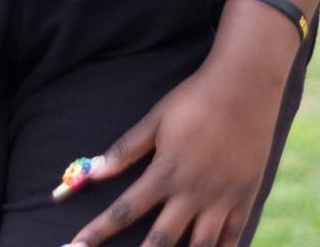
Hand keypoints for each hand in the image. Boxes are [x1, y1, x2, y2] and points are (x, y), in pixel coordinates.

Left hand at [55, 58, 283, 246]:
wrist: (244, 88)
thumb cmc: (194, 100)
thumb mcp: (155, 120)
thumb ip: (125, 149)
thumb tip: (93, 170)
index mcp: (165, 173)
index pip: (124, 211)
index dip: (98, 232)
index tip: (75, 246)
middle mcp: (192, 194)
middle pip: (161, 242)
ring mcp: (220, 200)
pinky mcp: (244, 200)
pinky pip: (232, 241)